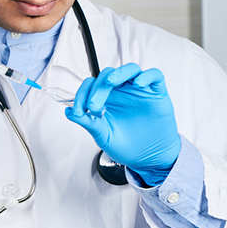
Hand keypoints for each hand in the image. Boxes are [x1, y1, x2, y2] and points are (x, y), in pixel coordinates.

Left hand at [64, 63, 180, 185]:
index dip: (82, 93)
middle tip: (94, 107)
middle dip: (98, 88)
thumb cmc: (126, 145)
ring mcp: (140, 91)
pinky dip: (147, 76)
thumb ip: (88, 122)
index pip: (91, 84)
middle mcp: (122, 92)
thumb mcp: (103, 135)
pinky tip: (138, 84)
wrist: (148, 158)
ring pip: (130, 69)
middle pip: (108, 75)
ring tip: (110, 82)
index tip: (78, 110)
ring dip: (119, 73)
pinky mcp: (157, 94)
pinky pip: (155, 76)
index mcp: (106, 99)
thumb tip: (69, 112)